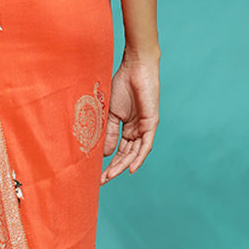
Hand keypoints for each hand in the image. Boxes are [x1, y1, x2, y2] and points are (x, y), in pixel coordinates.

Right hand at [101, 52, 158, 183]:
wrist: (135, 68)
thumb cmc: (122, 84)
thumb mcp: (111, 113)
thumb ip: (109, 132)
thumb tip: (105, 153)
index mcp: (127, 127)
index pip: (118, 150)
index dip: (109, 162)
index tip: (96, 173)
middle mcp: (136, 130)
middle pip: (126, 155)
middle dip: (114, 168)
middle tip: (101, 180)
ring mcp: (144, 127)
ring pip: (134, 153)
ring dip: (122, 166)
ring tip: (110, 176)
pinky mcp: (151, 123)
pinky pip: (145, 145)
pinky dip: (139, 158)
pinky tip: (130, 169)